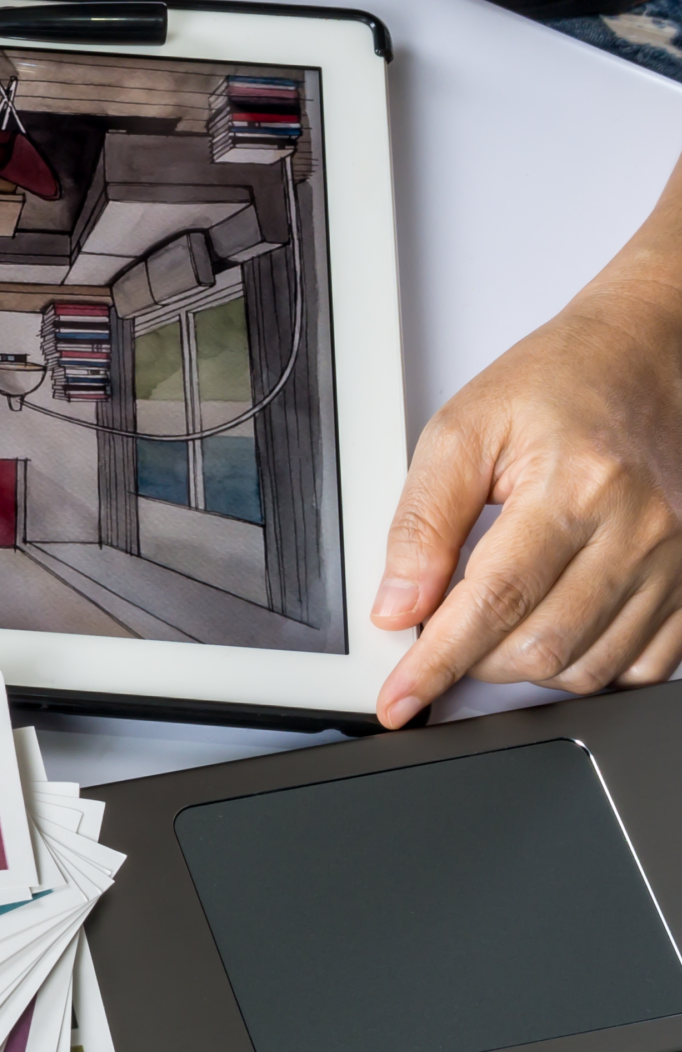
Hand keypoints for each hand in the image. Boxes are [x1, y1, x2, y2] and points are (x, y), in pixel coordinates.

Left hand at [372, 271, 681, 726]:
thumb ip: (423, 521)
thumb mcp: (463, 430)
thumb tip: (399, 605)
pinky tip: (556, 629)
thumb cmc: (560, 380)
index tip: (400, 698)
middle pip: (543, 647)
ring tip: (497, 626)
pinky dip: (589, 665)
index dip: (437, 663)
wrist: (653, 352)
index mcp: (576, 486)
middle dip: (476, 662)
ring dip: (527, 667)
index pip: (492, 604)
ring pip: (592, 667)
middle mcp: (640, 528)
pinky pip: (645, 663)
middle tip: (445, 635)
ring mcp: (679, 557)